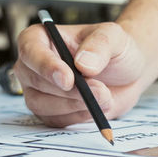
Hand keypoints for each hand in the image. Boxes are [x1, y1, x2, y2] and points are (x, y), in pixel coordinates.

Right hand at [14, 22, 145, 126]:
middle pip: (36, 81)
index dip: (46, 66)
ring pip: (42, 104)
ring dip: (75, 105)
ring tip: (105, 97)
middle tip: (100, 91)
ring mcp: (38, 90)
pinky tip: (97, 106)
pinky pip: (56, 120)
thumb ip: (99, 45)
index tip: (68, 80)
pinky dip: (79, 116)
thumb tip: (82, 64)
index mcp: (40, 38)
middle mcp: (33, 65)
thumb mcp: (113, 36)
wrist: (127, 73)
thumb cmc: (115, 48)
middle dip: (70, 91)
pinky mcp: (50, 111)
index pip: (30, 51)